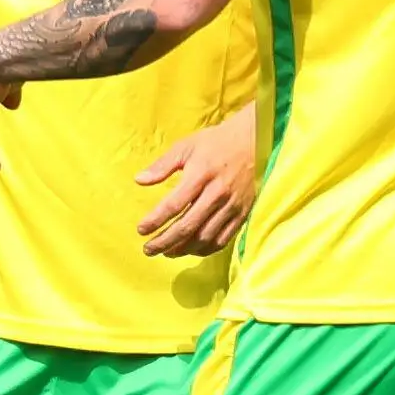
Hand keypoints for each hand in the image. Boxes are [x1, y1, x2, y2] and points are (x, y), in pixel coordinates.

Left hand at [136, 110, 258, 256]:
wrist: (256, 141)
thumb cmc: (217, 143)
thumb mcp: (186, 146)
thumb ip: (163, 165)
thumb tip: (139, 180)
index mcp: (201, 175)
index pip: (174, 205)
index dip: (155, 220)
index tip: (141, 230)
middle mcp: (217, 194)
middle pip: (188, 226)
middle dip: (165, 241)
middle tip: (148, 249)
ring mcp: (232, 206)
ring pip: (205, 237)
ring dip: (183, 249)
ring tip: (167, 252)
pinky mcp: (243, 214)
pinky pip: (223, 239)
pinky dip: (205, 249)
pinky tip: (192, 249)